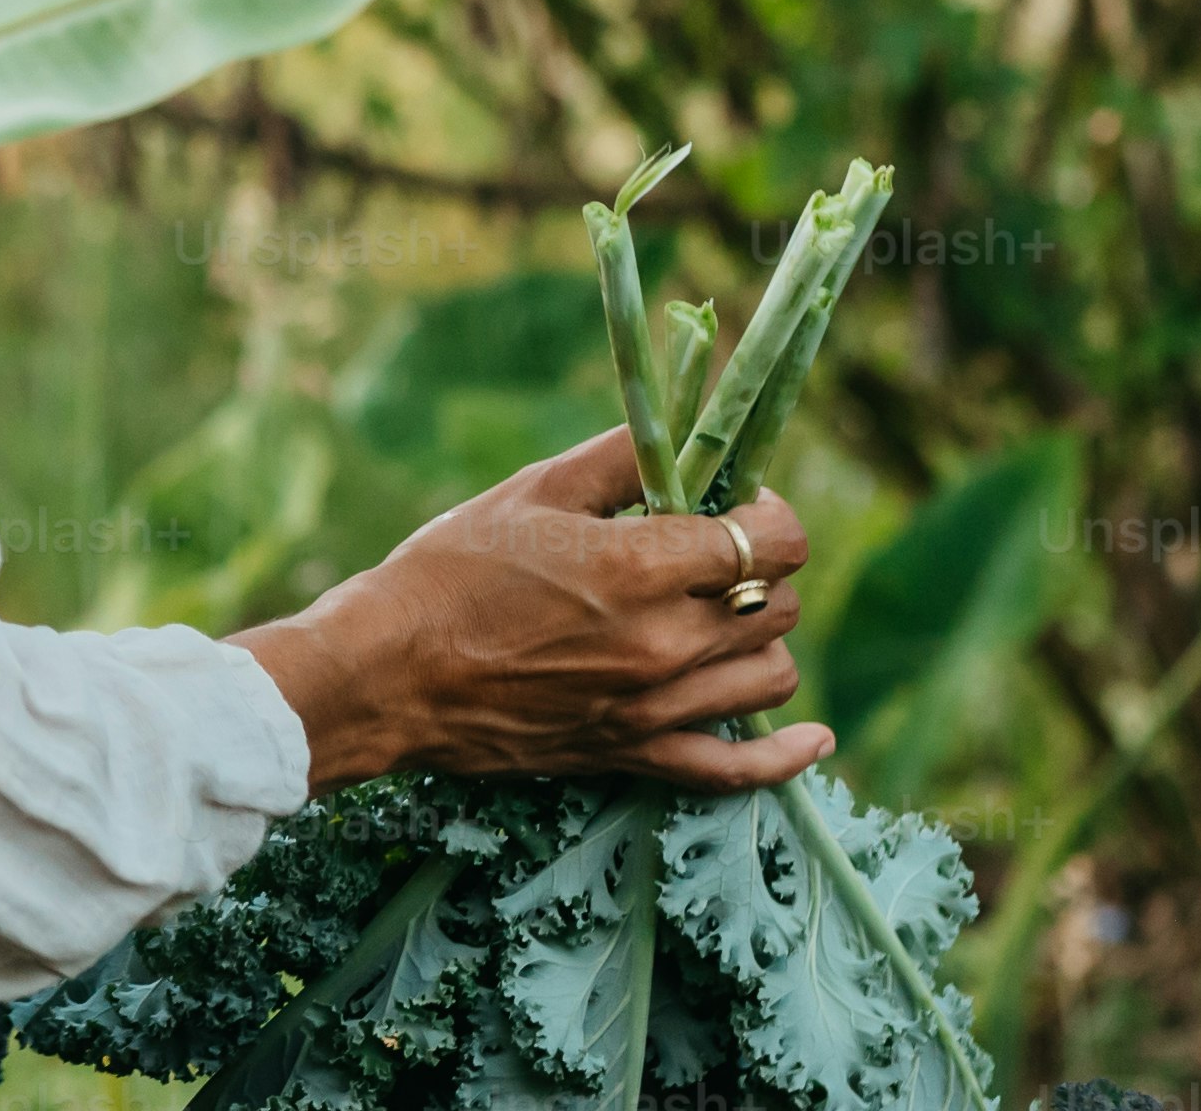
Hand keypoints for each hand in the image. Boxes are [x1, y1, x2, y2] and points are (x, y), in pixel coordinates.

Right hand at [231, 427, 827, 794]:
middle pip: (777, 604)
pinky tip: (811, 740)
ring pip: (772, 677)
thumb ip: (622, 457)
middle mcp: (665, 644)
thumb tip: (687, 430)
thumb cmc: (451, 569)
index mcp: (642, 567)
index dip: (773, 512)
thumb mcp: (534, 490)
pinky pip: (737, 771)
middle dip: (761, 567)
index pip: (772, 539)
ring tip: (720, 613)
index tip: (743, 501)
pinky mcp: (634, 755)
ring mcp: (654, 707)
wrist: (388, 672)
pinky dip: (786, 759)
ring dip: (761, 638)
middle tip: (715, 550)